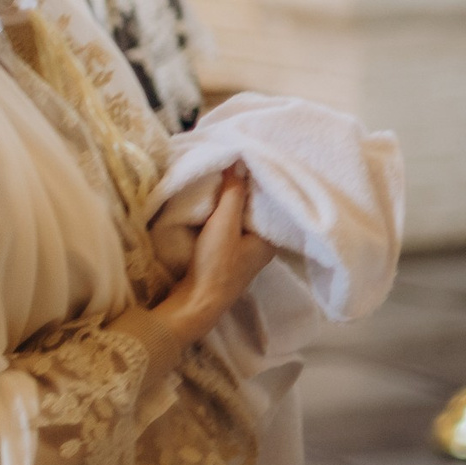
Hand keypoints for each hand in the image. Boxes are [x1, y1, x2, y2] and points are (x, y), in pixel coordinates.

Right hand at [125, 168, 274, 377]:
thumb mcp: (224, 224)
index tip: (250, 161)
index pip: (271, 202)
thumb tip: (240, 162)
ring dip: (231, 203)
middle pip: (255, 210)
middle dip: (245, 191)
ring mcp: (245, 253)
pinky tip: (214, 203)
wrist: (195, 303)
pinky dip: (222, 215)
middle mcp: (262, 245)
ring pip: (241, 219)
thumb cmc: (215, 265)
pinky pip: (229, 228)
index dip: (260, 182)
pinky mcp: (227, 257)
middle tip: (234, 165)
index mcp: (270, 238)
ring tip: (224, 178)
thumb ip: (233, 194)